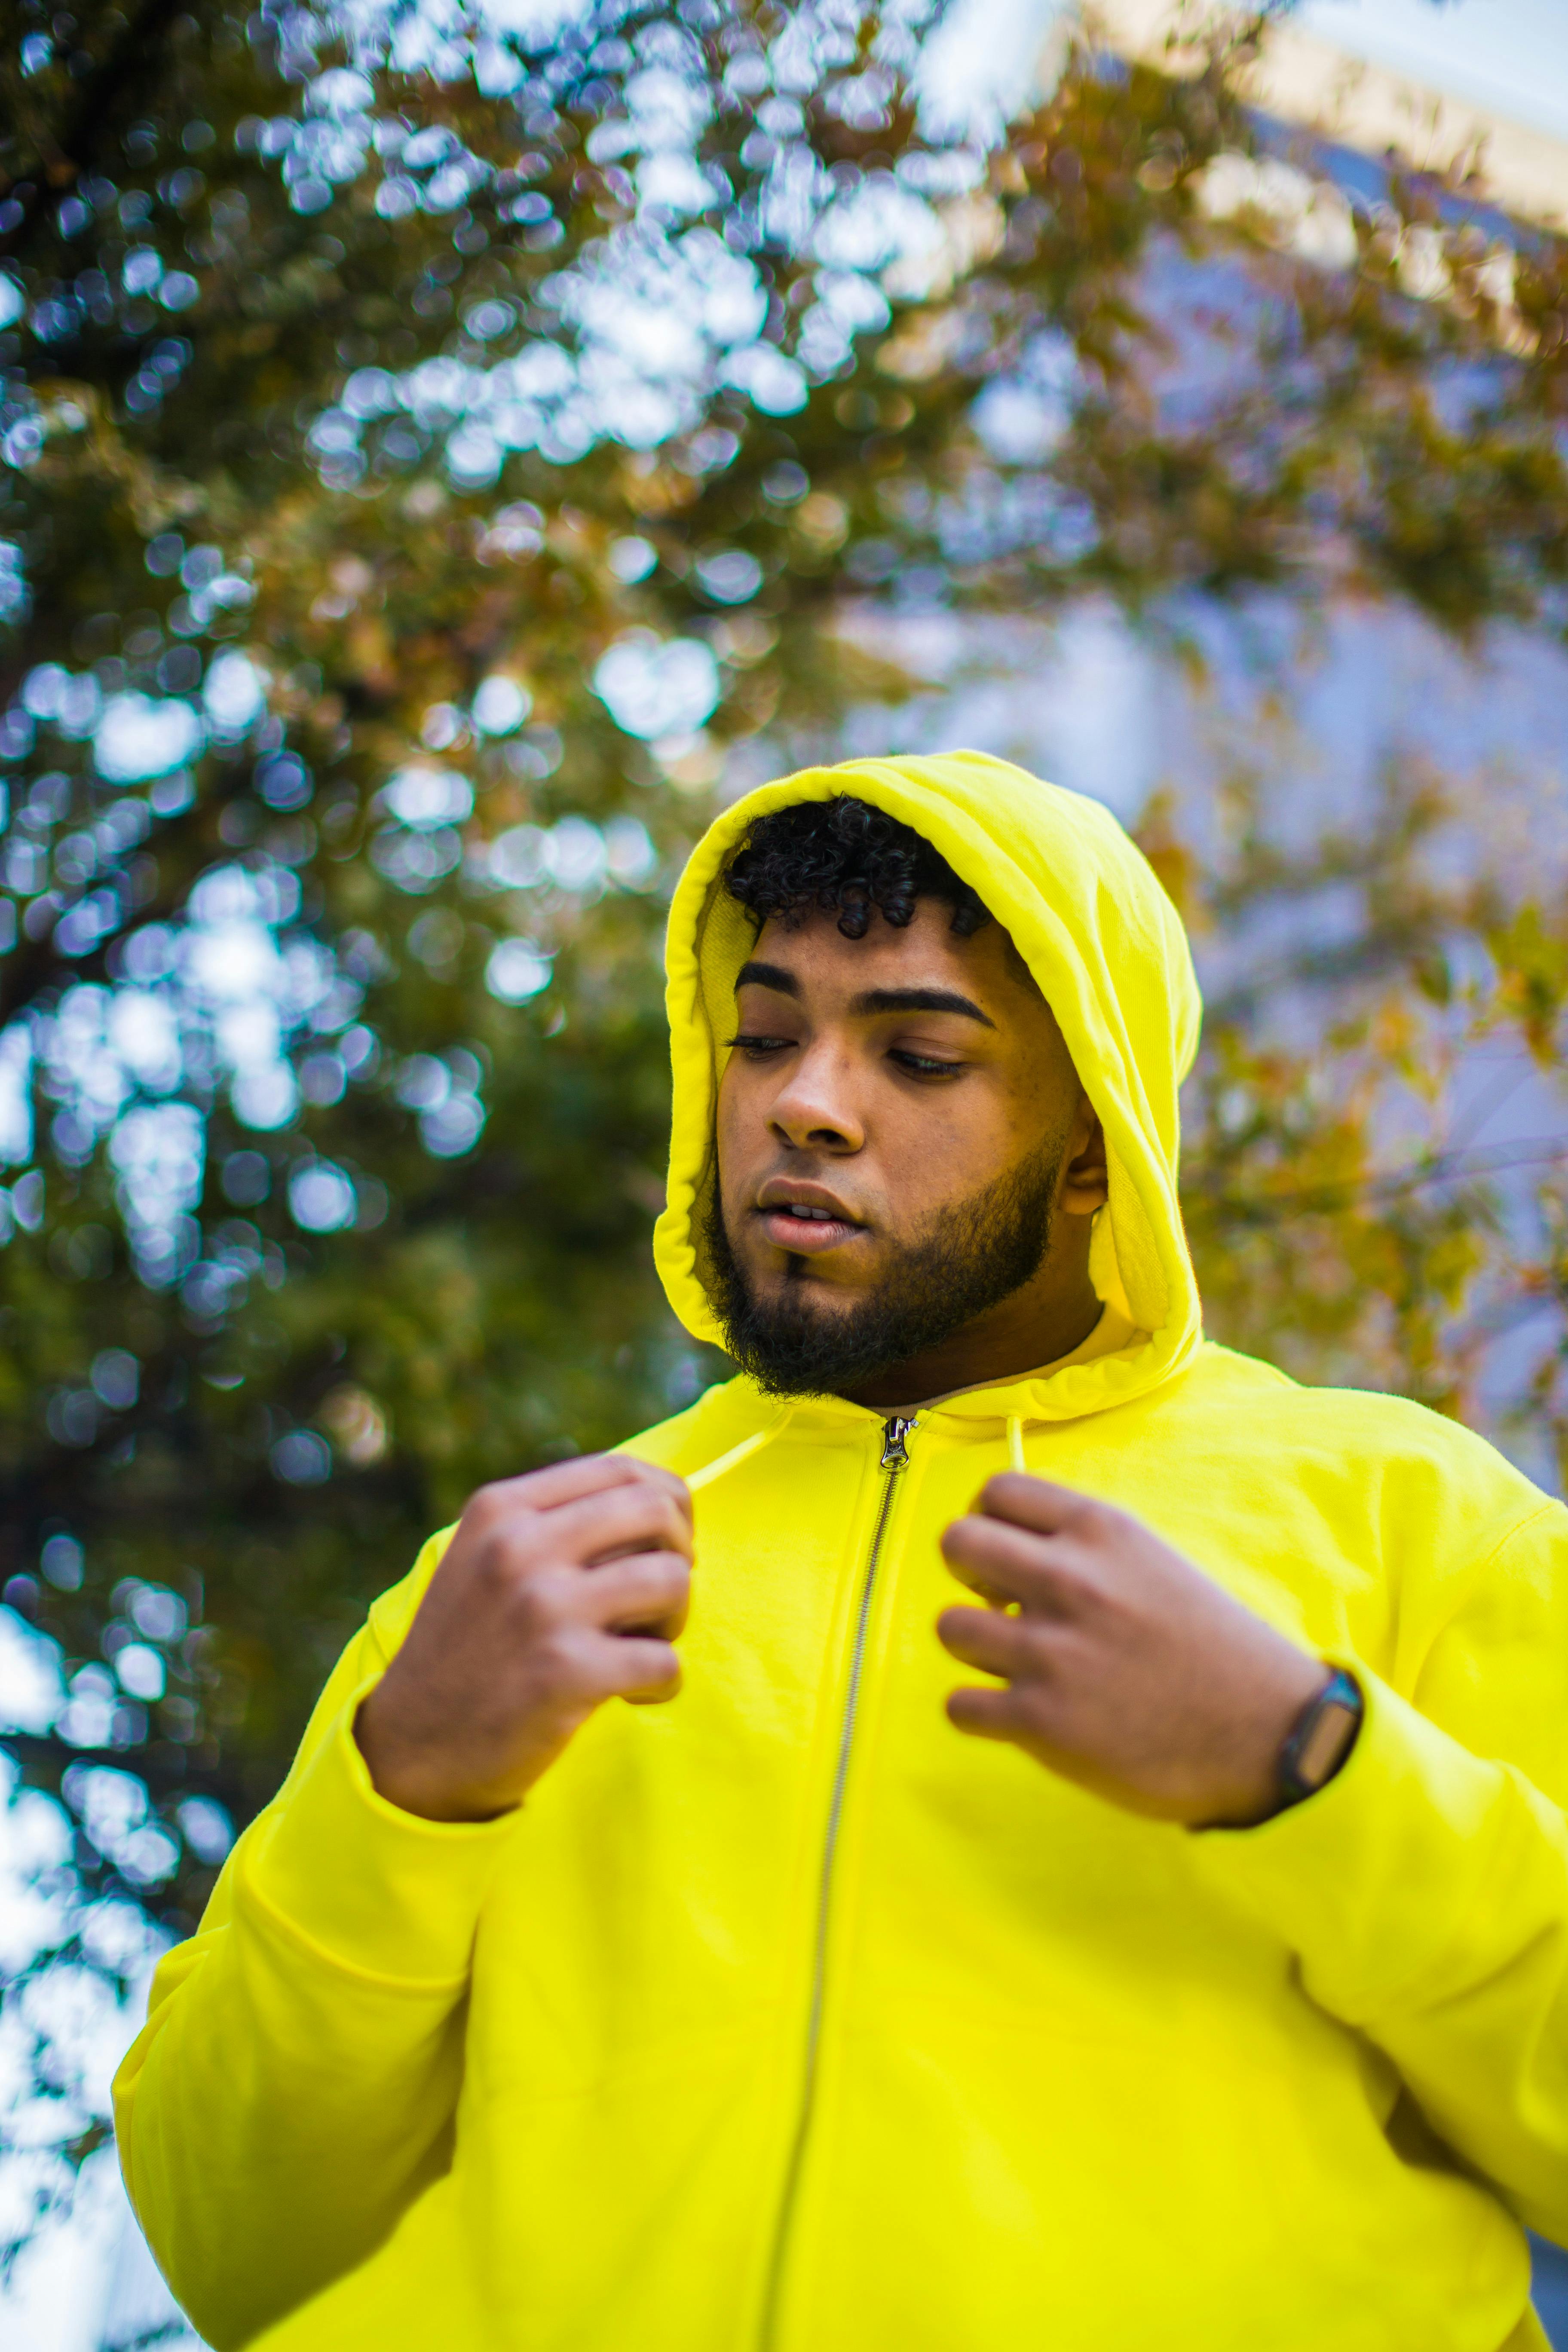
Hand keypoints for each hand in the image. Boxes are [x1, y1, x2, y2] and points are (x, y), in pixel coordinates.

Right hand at [355, 1455, 691, 1821]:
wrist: (412, 1744)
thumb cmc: (471, 1648)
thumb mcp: (489, 1559)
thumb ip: (556, 1524)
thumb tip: (661, 1504)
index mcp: (502, 1510)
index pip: (620, 1470)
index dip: (666, 1502)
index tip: (664, 1543)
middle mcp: (519, 1547)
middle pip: (655, 1511)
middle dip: (680, 1554)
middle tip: (660, 1598)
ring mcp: (543, 1608)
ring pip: (671, 1579)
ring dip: (675, 1619)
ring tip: (642, 1648)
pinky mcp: (565, 1672)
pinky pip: (665, 1661)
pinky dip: (664, 1682)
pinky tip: (634, 1694)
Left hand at [937, 1474, 1328, 1827]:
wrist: (1268, 1733)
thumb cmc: (1213, 1646)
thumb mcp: (1154, 1562)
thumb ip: (1086, 1547)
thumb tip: (1012, 1545)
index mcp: (1102, 1531)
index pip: (998, 1490)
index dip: (991, 1521)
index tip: (1008, 1552)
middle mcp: (1070, 1580)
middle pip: (957, 1544)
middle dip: (968, 1572)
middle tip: (999, 1602)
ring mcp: (1051, 1652)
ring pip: (950, 1626)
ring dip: (976, 1646)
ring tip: (1016, 1663)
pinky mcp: (1042, 1720)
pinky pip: (960, 1705)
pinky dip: (979, 1712)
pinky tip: (1015, 1713)